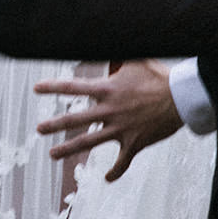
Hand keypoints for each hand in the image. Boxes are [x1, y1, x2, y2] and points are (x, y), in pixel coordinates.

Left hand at [34, 60, 182, 180]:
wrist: (181, 98)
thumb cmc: (160, 76)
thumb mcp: (136, 59)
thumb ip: (118, 55)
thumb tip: (107, 40)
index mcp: (107, 90)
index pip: (73, 87)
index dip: (52, 87)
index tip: (36, 89)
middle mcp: (109, 110)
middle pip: (75, 119)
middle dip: (54, 124)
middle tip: (38, 129)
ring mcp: (120, 129)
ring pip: (89, 142)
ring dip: (68, 149)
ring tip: (52, 154)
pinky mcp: (134, 143)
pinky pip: (122, 161)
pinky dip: (115, 171)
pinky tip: (107, 178)